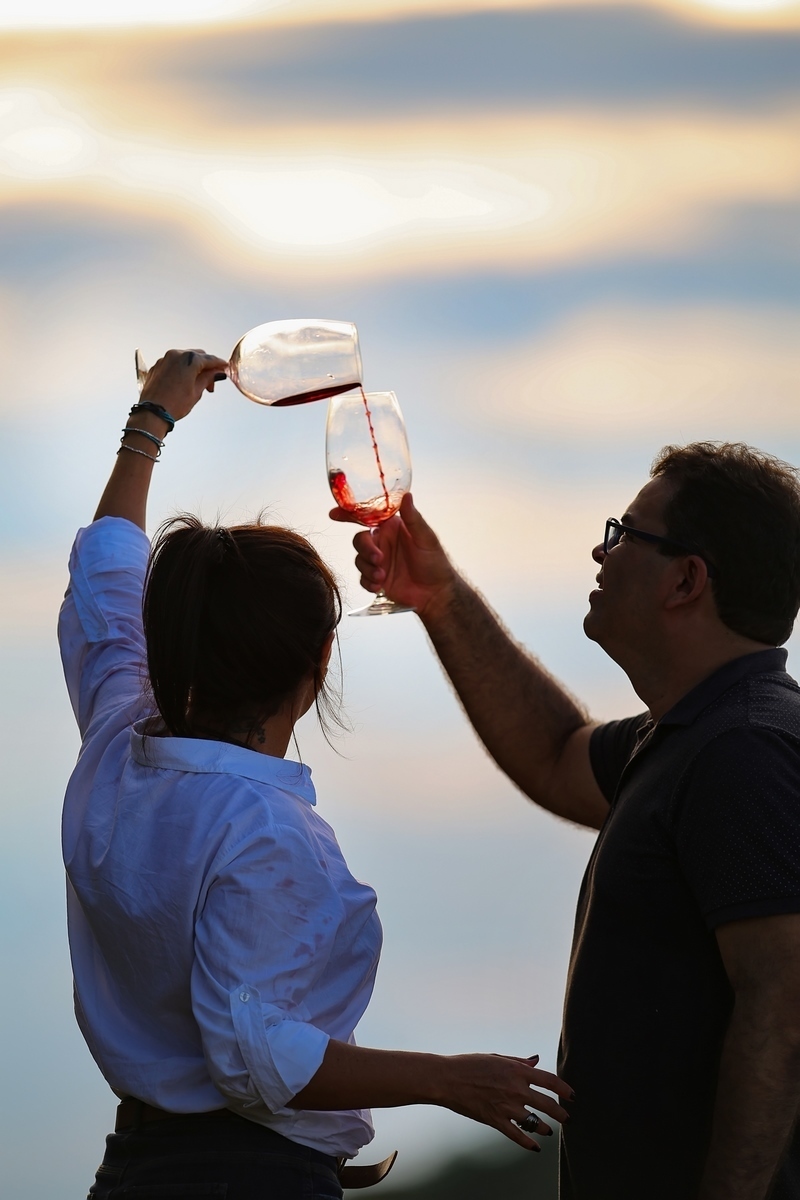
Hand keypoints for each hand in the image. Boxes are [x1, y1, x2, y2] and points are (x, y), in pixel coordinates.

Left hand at [139, 348, 228, 421]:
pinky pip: (174, 364)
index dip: (219, 364)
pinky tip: (184, 381)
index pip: (209, 359)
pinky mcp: (157, 366)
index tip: (224, 368)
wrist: (152, 413)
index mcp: (189, 360)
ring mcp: (165, 360)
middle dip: (206, 367)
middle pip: (197, 356)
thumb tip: (216, 373)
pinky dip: (182, 369)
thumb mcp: (196, 392)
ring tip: (197, 384)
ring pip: (185, 359)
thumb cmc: (173, 404)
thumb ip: (208, 378)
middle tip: (211, 382)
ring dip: (194, 368)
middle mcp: (176, 355)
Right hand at [329, 492, 455, 619]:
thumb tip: (407, 495)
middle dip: (365, 550)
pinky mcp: (376, 579)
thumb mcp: (426, 538)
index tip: (334, 514)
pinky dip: (368, 582)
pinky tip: (379, 586)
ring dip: (368, 568)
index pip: (367, 517)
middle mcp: (382, 542)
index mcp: (392, 528)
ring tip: (383, 576)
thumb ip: (413, 518)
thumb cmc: (435, 562)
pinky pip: (362, 578)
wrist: (436, 593)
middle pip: (359, 540)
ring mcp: (378, 561)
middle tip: (378, 559)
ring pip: (359, 560)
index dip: (349, 514)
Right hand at [441, 1053, 572, 1150]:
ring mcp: (506, 1106)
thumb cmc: (470, 1064)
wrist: (448, 1078)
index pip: (549, 1080)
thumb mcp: (496, 1057)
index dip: (564, 1089)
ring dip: (545, 1128)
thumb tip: (536, 1060)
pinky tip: (535, 1147)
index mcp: (517, 1070)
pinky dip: (528, 1143)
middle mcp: (516, 1089)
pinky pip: (517, 1135)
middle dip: (560, 1113)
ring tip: (549, 1131)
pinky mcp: (495, 1120)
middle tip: (567, 1118)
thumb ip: (518, 1061)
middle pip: (547, 1104)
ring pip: (535, 1122)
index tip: (571, 1096)